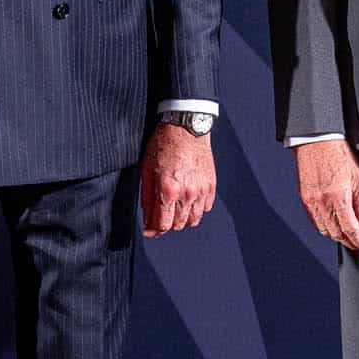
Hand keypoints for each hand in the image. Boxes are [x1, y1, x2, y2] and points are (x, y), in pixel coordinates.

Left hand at [140, 123, 215, 237]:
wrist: (186, 128)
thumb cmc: (164, 145)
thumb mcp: (146, 171)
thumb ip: (147, 199)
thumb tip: (147, 221)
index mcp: (168, 190)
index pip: (163, 225)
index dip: (154, 231)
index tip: (149, 230)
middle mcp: (187, 194)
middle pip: (178, 225)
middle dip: (167, 225)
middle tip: (160, 217)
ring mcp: (201, 190)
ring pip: (193, 220)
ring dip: (182, 219)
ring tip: (174, 210)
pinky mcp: (211, 186)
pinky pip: (205, 208)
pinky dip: (196, 209)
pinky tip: (188, 200)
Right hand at [294, 139, 358, 251]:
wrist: (317, 142)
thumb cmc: (338, 154)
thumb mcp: (358, 178)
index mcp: (338, 196)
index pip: (351, 229)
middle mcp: (323, 202)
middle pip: (337, 234)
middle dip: (351, 242)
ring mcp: (311, 202)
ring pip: (325, 231)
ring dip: (338, 237)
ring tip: (349, 237)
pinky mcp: (305, 200)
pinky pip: (315, 223)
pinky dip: (326, 229)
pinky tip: (334, 227)